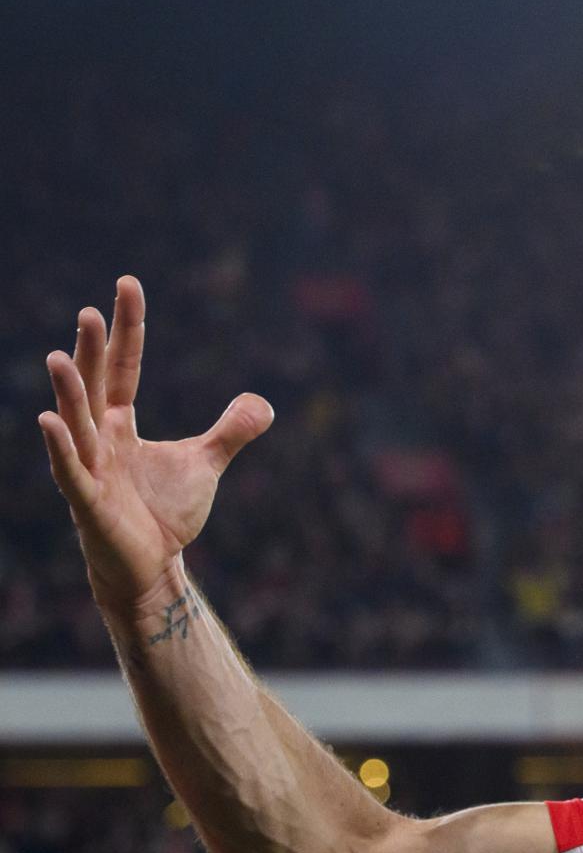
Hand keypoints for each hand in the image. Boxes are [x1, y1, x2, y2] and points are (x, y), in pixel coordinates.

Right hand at [38, 276, 272, 610]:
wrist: (150, 566)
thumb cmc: (165, 514)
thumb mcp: (205, 464)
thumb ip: (230, 431)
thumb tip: (262, 402)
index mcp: (120, 424)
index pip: (122, 367)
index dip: (126, 329)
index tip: (127, 285)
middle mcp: (98, 439)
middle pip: (94, 386)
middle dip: (91, 351)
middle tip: (90, 311)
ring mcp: (89, 468)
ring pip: (75, 423)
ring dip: (68, 392)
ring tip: (58, 355)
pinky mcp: (88, 502)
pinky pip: (70, 470)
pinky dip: (61, 446)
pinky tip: (50, 420)